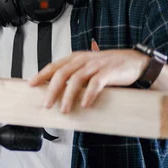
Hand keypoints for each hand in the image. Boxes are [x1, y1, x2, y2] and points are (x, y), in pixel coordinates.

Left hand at [29, 49, 148, 112]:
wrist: (135, 62)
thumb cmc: (109, 67)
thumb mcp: (88, 67)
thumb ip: (74, 75)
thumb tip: (57, 91)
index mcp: (75, 58)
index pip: (54, 66)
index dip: (41, 75)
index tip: (31, 84)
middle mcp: (83, 60)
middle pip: (62, 74)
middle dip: (52, 90)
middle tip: (47, 104)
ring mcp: (95, 65)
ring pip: (76, 80)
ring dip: (68, 96)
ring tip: (64, 109)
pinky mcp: (108, 72)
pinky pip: (95, 83)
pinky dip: (88, 94)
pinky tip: (85, 104)